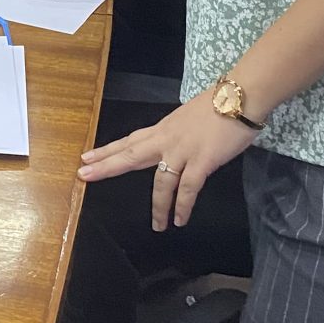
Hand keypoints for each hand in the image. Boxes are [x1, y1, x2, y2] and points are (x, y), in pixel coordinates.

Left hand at [78, 90, 257, 229]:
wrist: (239, 96)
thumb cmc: (218, 105)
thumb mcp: (187, 118)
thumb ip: (177, 133)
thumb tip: (172, 145)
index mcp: (163, 128)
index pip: (129, 140)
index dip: (107, 150)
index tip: (86, 157)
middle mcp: (167, 139)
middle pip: (130, 155)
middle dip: (107, 166)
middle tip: (84, 176)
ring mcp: (183, 150)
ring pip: (161, 181)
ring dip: (158, 206)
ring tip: (157, 226)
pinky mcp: (202, 161)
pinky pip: (188, 188)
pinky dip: (182, 206)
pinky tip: (179, 219)